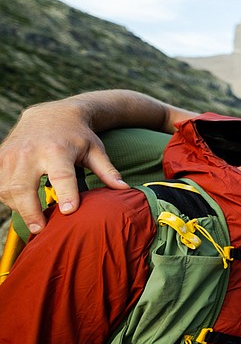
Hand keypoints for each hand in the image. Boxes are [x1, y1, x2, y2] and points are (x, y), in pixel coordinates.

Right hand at [0, 101, 124, 232]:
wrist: (50, 114)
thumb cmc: (77, 136)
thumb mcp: (95, 150)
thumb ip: (108, 171)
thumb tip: (125, 189)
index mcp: (58, 150)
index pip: (61, 175)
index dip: (66, 194)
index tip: (69, 211)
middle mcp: (30, 152)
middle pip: (23, 187)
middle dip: (30, 211)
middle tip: (40, 229)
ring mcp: (11, 154)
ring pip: (7, 188)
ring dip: (18, 207)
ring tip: (34, 220)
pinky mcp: (0, 157)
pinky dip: (7, 198)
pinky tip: (21, 205)